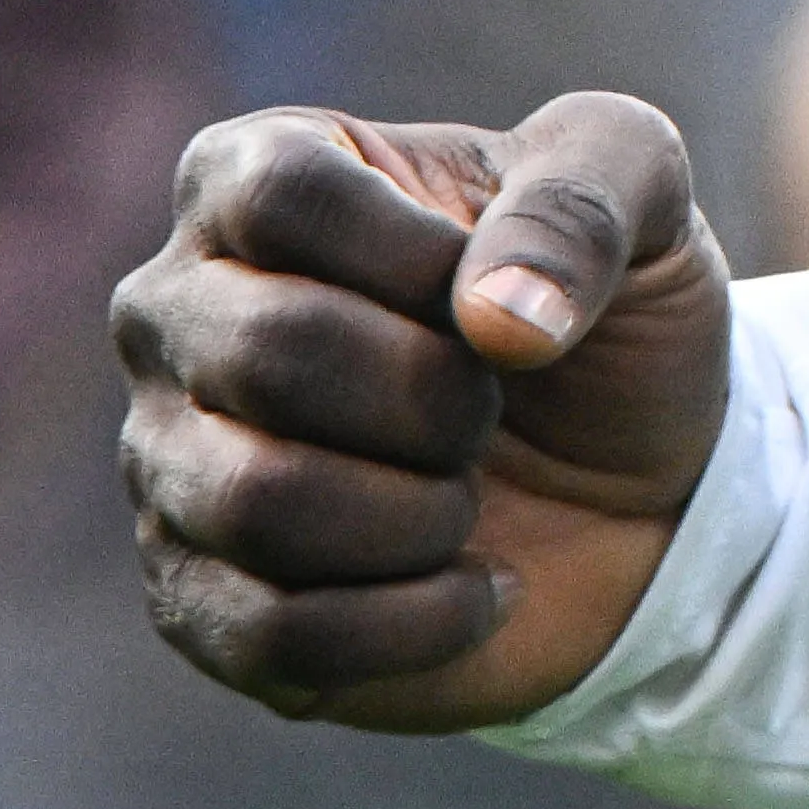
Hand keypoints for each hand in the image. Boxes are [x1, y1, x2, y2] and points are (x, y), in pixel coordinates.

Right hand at [116, 92, 728, 733]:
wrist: (639, 485)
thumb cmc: (606, 309)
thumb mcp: (641, 192)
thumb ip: (587, 193)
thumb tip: (493, 315)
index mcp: (254, 175)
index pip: (282, 194)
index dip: (423, 257)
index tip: (500, 292)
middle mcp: (175, 311)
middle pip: (268, 349)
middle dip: (438, 393)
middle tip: (494, 406)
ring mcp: (167, 462)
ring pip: (255, 501)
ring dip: (422, 511)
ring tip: (473, 494)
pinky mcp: (195, 600)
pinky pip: (270, 632)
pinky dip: (418, 619)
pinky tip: (479, 587)